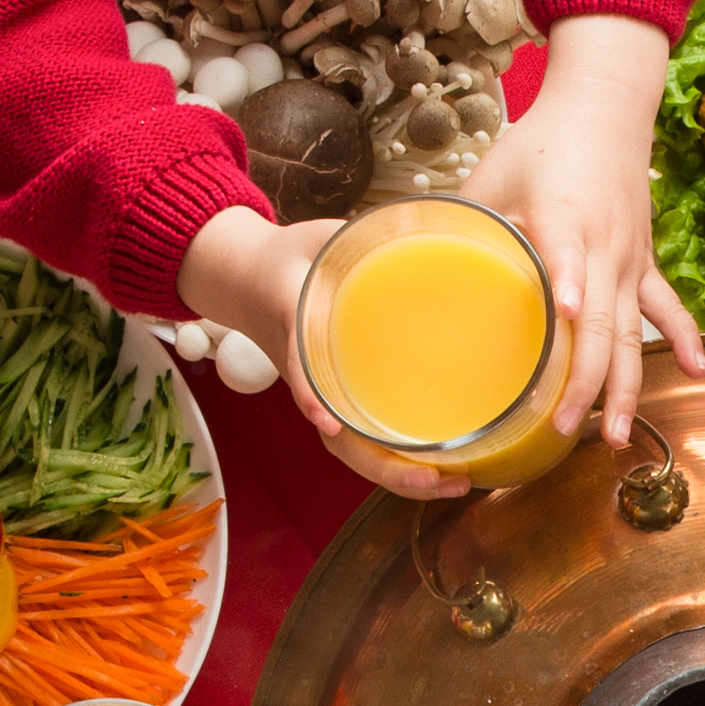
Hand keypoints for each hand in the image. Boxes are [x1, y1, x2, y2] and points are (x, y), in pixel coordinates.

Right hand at [177, 206, 464, 499]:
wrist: (248, 280)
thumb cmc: (287, 260)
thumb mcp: (315, 239)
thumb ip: (354, 234)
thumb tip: (413, 221)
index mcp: (294, 334)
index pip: (299, 369)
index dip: (310, 392)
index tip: (326, 419)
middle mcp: (310, 379)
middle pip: (341, 440)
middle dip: (388, 468)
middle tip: (438, 479)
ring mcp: (325, 396)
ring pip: (358, 453)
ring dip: (403, 477)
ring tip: (456, 484)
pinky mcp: (341, 401)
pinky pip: (368, 441)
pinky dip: (403, 462)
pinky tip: (447, 468)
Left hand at [458, 13, 704, 449]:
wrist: (604, 107)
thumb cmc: (541, 143)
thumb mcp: (490, 176)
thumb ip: (463, 224)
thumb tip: (415, 269)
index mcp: (563, 217)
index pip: (566, 254)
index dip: (565, 284)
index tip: (565, 318)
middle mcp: (605, 245)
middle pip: (603, 324)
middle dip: (587, 382)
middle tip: (565, 428)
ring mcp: (629, 258)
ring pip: (633, 333)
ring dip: (628, 387)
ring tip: (620, 437)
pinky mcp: (643, 262)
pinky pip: (666, 308)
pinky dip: (683, 339)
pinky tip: (697, 373)